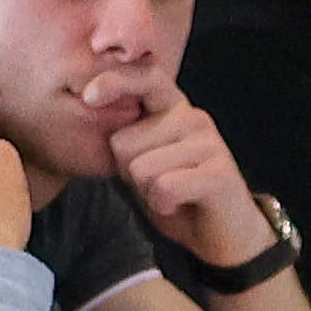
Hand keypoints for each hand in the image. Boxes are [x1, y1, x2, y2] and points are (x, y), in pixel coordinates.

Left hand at [105, 91, 273, 269]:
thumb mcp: (141, 162)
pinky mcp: (219, 173)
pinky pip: (163, 186)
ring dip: (146, 192)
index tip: (89, 97)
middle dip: (128, 172)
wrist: (222, 234)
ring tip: (170, 194)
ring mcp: (209, 143)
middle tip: (156, 182)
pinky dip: (162, 204)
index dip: (114, 81)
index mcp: (173, 108)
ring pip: (141, 168)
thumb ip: (123, 139)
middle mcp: (193, 118)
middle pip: (123, 143)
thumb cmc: (175, 195)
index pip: (144, 76)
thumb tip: (90, 110)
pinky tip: (177, 204)